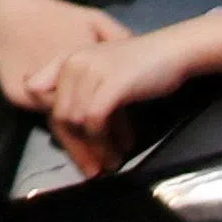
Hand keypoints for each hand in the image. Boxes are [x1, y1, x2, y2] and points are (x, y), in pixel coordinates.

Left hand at [24, 16, 221, 163]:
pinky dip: (104, 142)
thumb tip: (74, 125)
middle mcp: (72, 64)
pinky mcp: (110, 84)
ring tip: (110, 164)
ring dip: (94, 149)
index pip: (48, 102)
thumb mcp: (104, 74)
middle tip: (93, 170)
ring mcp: (90, 73)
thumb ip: (83, 90)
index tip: (80, 155)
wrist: (172, 52)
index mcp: (66, 61)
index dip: (62, 132)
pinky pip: (95, 121)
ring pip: (77, 122)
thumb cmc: (143, 65)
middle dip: (77, 148)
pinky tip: (119, 153)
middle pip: (60, 116)